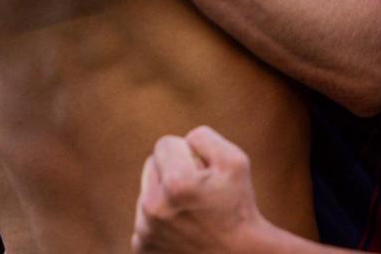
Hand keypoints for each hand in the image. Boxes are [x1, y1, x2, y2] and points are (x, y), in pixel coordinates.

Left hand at [133, 126, 274, 253]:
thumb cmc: (238, 206)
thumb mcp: (234, 161)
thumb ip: (203, 136)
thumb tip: (180, 141)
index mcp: (176, 183)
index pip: (165, 143)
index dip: (188, 153)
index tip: (203, 172)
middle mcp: (154, 207)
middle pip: (151, 164)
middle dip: (172, 170)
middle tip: (197, 191)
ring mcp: (145, 231)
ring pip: (147, 190)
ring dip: (165, 194)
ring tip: (191, 212)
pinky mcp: (142, 246)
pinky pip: (144, 216)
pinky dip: (160, 219)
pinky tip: (182, 229)